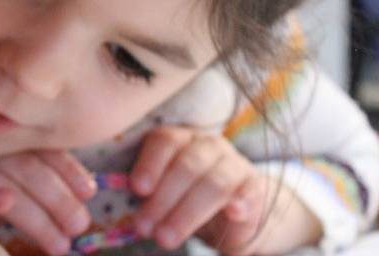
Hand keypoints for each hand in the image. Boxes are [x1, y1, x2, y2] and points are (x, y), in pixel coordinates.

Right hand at [0, 148, 96, 255]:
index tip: (90, 192)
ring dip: (37, 215)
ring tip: (60, 244)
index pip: (40, 147)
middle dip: (58, 198)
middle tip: (79, 226)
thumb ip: (37, 182)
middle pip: (26, 166)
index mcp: (0, 138)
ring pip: (5, 181)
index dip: (68, 168)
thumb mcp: (6, 182)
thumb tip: (86, 192)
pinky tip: (5, 204)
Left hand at [129, 127, 266, 251]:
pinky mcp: (254, 187)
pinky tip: (233, 213)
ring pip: (213, 183)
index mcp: (180, 139)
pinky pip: (248, 192)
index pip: (165, 141)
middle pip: (186, 165)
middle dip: (162, 199)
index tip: (137, 189)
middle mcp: (208, 145)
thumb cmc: (187, 198)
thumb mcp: (163, 193)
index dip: (150, 164)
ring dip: (187, 213)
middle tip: (144, 227)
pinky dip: (240, 202)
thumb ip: (146, 193)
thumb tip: (124, 205)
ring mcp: (234, 163)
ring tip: (166, 238)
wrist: (234, 212)